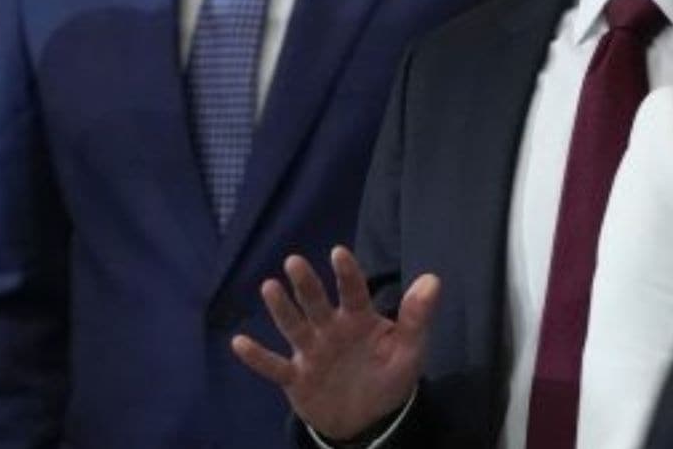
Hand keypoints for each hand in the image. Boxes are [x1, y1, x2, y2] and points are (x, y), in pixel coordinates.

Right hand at [232, 246, 438, 441]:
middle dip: (306, 284)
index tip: (338, 253)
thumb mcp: (409, 350)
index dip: (347, 273)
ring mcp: (311, 352)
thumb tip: (433, 278)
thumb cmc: (388, 376)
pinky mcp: (296, 378)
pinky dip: (257, 357)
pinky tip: (238, 342)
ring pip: (294, 327)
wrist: (368, 418)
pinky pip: (274, 367)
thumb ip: (417, 316)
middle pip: (316, 303)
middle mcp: (330, 329)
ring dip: (281, 309)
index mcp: (358, 319)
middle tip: (294, 261)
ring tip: (269, 287)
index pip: (353, 292)